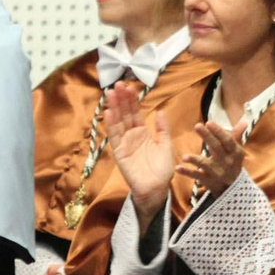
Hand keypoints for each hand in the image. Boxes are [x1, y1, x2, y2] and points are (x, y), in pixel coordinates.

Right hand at [104, 85, 173, 219]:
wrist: (156, 189)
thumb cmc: (162, 169)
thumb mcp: (166, 145)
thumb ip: (163, 129)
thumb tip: (161, 110)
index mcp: (143, 133)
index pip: (136, 113)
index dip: (132, 100)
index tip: (130, 86)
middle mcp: (131, 136)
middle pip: (125, 114)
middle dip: (121, 100)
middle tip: (118, 84)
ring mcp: (124, 143)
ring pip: (118, 122)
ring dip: (114, 108)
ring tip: (110, 93)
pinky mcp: (119, 153)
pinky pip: (115, 137)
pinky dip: (111, 125)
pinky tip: (109, 112)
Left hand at [178, 120, 246, 198]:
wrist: (233, 188)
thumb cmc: (232, 163)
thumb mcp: (236, 151)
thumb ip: (236, 135)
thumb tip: (244, 122)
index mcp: (235, 152)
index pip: (227, 140)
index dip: (219, 132)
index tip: (209, 122)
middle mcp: (227, 162)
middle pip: (217, 148)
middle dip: (207, 137)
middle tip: (197, 126)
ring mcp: (217, 172)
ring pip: (205, 165)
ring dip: (195, 160)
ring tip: (184, 156)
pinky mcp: (208, 180)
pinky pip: (196, 175)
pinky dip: (187, 172)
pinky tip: (178, 168)